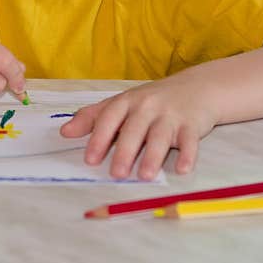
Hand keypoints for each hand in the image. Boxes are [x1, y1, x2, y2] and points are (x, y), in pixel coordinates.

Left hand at [59, 76, 217, 180]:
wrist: (197, 87)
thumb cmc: (153, 100)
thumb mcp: (122, 103)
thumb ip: (93, 117)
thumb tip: (65, 132)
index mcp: (127, 101)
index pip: (110, 118)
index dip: (99, 138)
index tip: (90, 159)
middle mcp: (148, 106)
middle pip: (134, 129)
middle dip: (125, 151)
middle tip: (116, 174)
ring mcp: (170, 114)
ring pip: (160, 136)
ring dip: (153, 156)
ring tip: (145, 175)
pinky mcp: (192, 124)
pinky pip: (190, 140)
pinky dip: (188, 155)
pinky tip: (183, 169)